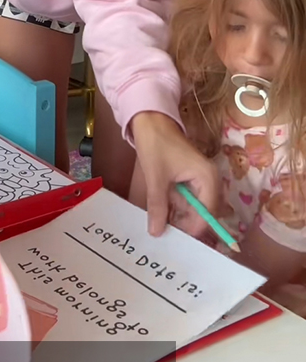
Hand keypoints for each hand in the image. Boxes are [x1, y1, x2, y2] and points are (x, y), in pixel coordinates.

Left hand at [130, 111, 219, 237]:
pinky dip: (175, 208)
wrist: (151, 121)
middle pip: (202, 214)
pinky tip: (160, 214)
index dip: (192, 230)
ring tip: (159, 225)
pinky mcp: (191, 181)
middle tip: (164, 235)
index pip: (206, 214)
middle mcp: (209, 182)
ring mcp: (201, 181)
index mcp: (207, 179)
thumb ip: (158, 206)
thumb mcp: (156, 177)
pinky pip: (186, 201)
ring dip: (178, 217)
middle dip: (184, 225)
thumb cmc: (156, 144)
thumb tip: (157, 233)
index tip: (174, 241)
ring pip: (192, 209)